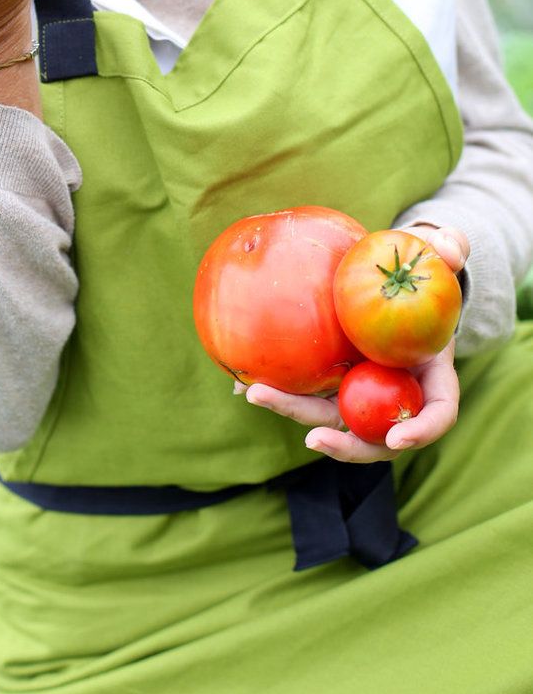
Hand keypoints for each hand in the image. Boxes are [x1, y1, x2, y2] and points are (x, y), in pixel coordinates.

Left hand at [235, 221, 469, 463]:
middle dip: (344, 444)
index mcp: (432, 377)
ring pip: (331, 418)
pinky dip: (279, 391)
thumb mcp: (442, 256)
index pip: (436, 415)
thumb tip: (452, 249)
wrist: (392, 282)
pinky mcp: (332, 380)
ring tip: (254, 395)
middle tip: (312, 439)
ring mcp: (362, 392)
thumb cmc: (423, 273)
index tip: (397, 439)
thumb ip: (450, 249)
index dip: (421, 431)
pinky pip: (307, 393)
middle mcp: (396, 394)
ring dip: (293, 412)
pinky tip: (241, 383)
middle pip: (373, 434)